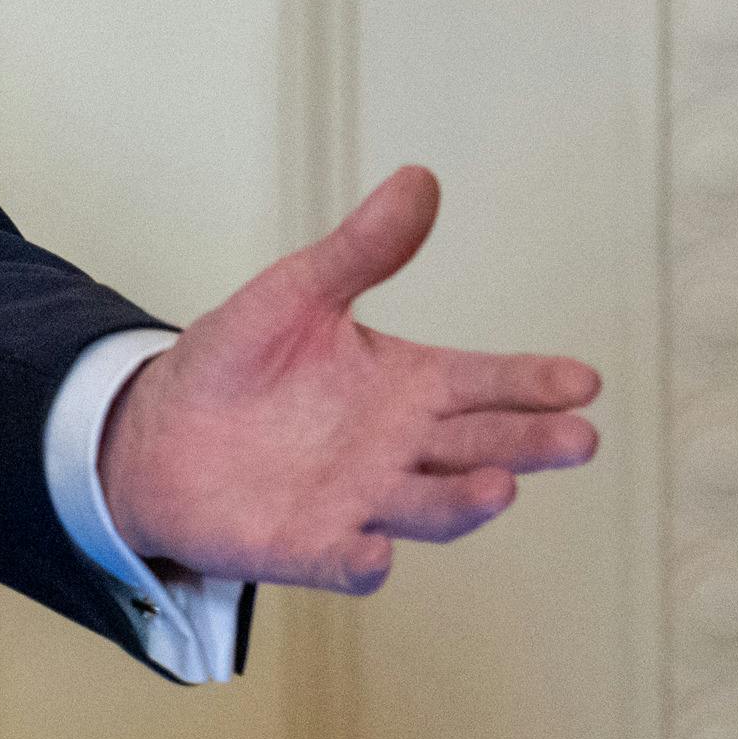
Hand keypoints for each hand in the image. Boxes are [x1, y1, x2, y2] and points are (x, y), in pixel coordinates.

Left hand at [99, 165, 599, 594]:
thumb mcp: (295, 292)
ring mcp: (361, 501)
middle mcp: (400, 449)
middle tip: (577, 438)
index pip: (487, 383)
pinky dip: (361, 560)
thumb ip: (360, 248)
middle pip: (479, 446)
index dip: (534, 383)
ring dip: (462, 502)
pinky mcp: (309, 545)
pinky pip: (343, 559)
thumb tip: (418, 178)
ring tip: (497, 487)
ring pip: (429, 508)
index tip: (582, 380)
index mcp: (408, 385)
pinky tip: (375, 552)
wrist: (155, 431)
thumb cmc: (239, 362)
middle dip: (528, 444)